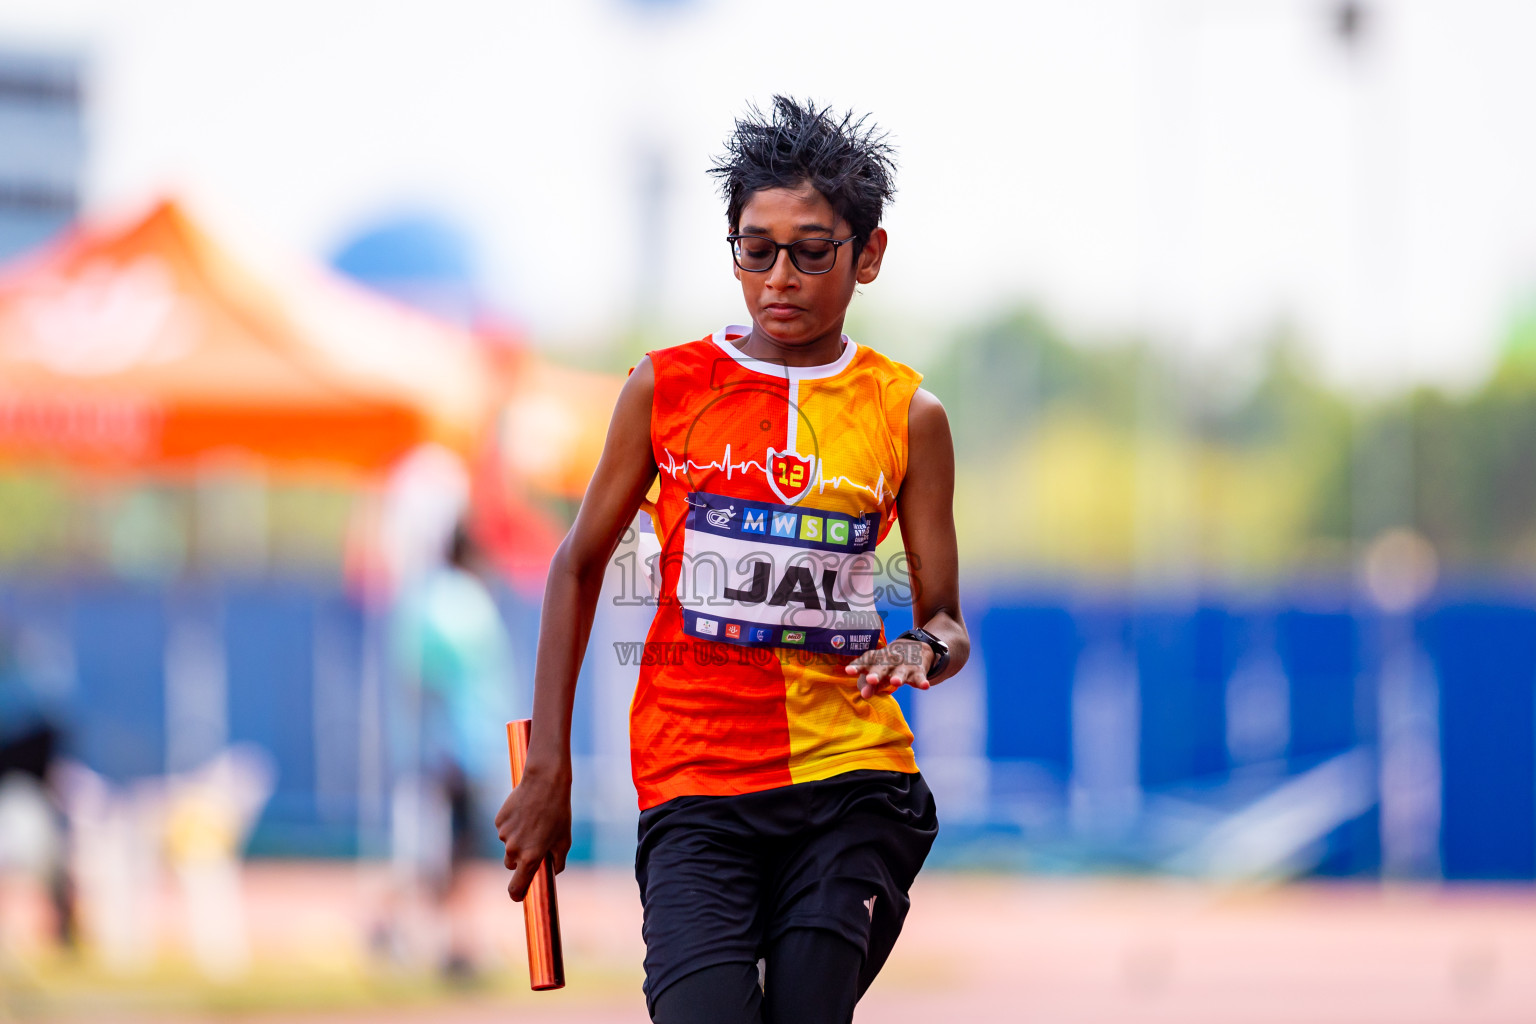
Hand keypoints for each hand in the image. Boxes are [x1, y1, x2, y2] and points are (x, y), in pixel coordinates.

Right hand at [494, 762, 572, 901]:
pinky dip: (512, 825)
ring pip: (508, 844)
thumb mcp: (564, 839)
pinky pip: (504, 829)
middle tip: (536, 843)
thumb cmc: (558, 812)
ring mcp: (504, 835)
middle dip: (521, 858)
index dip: (517, 894)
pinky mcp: (499, 821)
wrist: (544, 783)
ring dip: (517, 838)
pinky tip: (524, 811)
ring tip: (534, 821)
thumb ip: (558, 861)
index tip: (519, 896)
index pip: (516, 887)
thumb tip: (554, 871)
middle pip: (512, 864)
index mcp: (530, 858)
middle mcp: (514, 849)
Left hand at [844, 638, 932, 699]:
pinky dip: (922, 682)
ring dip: (898, 676)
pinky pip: (920, 678)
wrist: (915, 649)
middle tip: (871, 679)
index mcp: (876, 660)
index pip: (865, 662)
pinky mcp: (918, 671)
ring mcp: (904, 666)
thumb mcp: (878, 672)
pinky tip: (924, 686)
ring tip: (896, 682)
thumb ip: (869, 684)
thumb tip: (863, 695)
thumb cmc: (888, 665)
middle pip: (882, 667)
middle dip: (876, 673)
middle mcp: (889, 661)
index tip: (849, 671)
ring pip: (901, 672)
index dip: (857, 666)